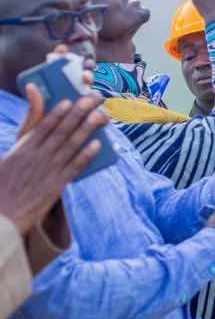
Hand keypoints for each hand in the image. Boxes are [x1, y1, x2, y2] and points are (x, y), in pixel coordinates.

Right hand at [0, 84, 105, 233]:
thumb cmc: (1, 190)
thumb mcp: (1, 162)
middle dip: (78, 113)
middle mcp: (36, 157)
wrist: (2, 218)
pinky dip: (86, 155)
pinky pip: (74, 167)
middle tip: (92, 100)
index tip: (69, 101)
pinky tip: (97, 144)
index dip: (57, 113)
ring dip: (87, 128)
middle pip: (61, 131)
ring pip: (71, 145)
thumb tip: (27, 135)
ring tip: (100, 115)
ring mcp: (47, 171)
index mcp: (21, 150)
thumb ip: (16, 147)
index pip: (42, 127)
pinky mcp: (56, 186)